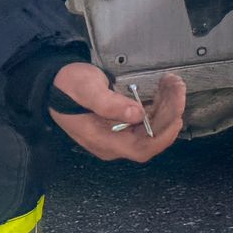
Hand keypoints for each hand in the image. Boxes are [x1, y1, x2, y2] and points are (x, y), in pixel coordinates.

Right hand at [48, 64, 184, 161]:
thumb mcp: (87, 91)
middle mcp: (114, 141)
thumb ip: (110, 104)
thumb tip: (137, 115)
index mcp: (103, 141)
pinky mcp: (123, 122)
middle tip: (177, 87)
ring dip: (167, 105)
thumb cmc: (67, 87)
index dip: (162, 138)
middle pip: (151, 136)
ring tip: (173, 83)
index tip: (177, 119)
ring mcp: (119, 132)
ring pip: (152, 125)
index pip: (141, 150)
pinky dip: (159, 103)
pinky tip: (165, 88)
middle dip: (169, 113)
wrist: (54, 82)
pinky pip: (147, 117)